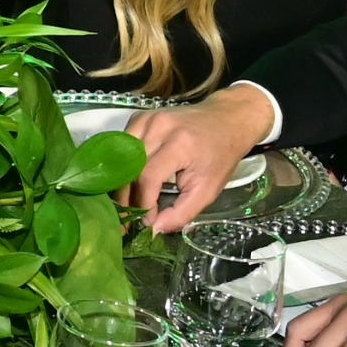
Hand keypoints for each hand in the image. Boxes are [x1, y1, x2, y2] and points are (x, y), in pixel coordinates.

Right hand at [129, 86, 277, 233]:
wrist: (226, 120)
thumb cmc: (219, 156)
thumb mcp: (208, 190)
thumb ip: (182, 213)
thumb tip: (154, 229)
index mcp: (179, 144)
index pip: (148, 177)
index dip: (143, 203)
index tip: (147, 221)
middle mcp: (158, 127)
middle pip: (129, 168)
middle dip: (127, 198)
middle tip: (128, 220)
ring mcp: (146, 119)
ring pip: (121, 158)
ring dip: (121, 183)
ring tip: (127, 203)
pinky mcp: (140, 117)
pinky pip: (122, 146)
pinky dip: (123, 165)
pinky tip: (130, 179)